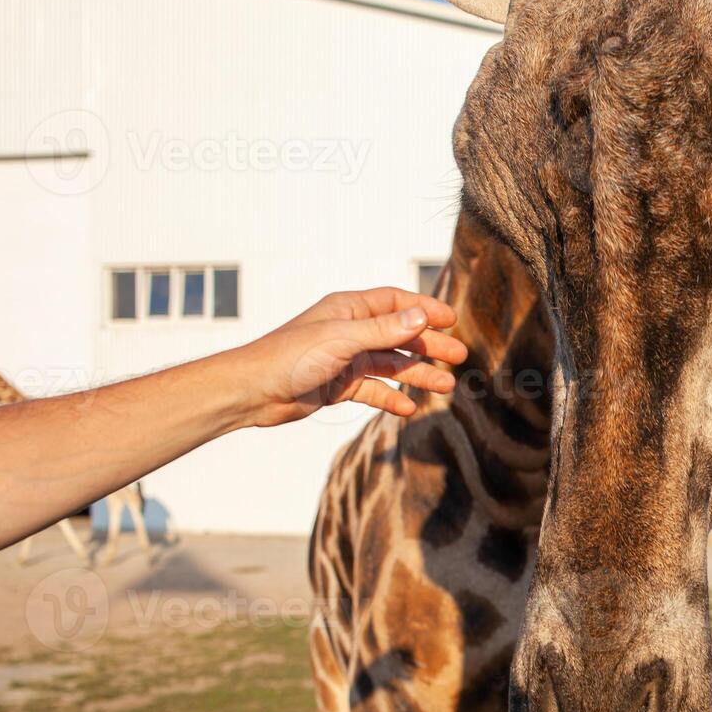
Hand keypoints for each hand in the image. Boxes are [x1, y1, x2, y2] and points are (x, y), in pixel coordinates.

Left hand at [229, 287, 468, 427]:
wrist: (253, 392)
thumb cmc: (290, 356)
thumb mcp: (342, 339)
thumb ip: (384, 330)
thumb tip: (422, 318)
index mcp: (348, 309)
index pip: (395, 303)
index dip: (424, 310)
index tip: (451, 321)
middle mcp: (349, 331)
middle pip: (399, 335)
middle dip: (429, 346)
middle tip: (459, 356)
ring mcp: (345, 359)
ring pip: (390, 365)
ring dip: (417, 374)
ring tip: (444, 387)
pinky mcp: (339, 385)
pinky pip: (373, 390)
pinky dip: (391, 398)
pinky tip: (408, 408)